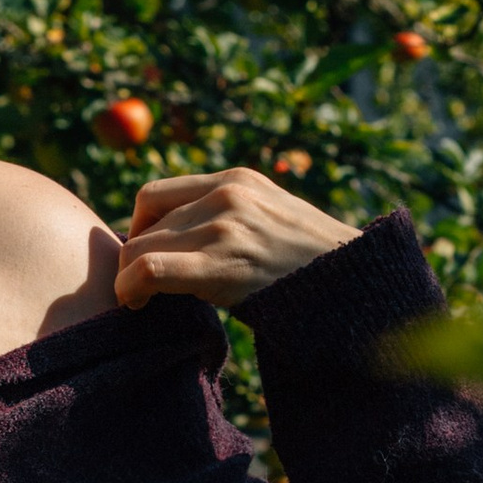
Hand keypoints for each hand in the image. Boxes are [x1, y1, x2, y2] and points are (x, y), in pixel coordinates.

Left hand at [111, 168, 358, 313]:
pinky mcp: (220, 263)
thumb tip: (182, 236)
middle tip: (143, 286)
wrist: (353, 283)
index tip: (150, 256)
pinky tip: (137, 304)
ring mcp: (223, 226)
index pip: (155, 194)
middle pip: (144, 222)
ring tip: (140, 299)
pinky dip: (129, 288)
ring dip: (129, 277)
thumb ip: (229, 214)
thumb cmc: (312, 264)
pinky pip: (149, 270)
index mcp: (236, 178)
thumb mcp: (272, 217)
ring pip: (140, 247)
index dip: (140, 228)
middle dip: (136, 256)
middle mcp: (227, 193)